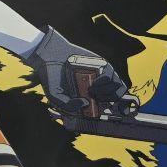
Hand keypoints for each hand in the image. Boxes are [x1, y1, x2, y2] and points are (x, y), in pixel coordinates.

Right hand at [22, 27, 137, 116]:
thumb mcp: (55, 96)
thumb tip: (85, 104)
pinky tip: (95, 82)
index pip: (102, 108)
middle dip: (106, 101)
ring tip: (94, 90)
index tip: (95, 109)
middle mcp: (95, 88)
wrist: (50, 55)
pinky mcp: (100, 65)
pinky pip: (112, 76)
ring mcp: (99, 77)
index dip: (102, 111)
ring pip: (116, 88)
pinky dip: (107, 81)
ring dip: (108, 92)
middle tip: (94, 97)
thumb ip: (67, 105)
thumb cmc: (51, 76)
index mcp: (86, 97)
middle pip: (113, 99)